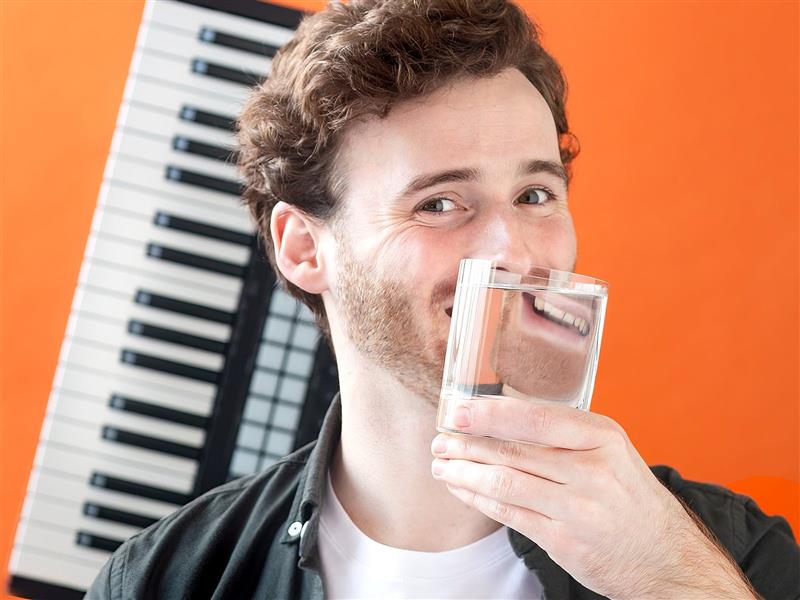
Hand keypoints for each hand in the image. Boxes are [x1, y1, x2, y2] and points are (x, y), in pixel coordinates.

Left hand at [430, 396, 756, 599]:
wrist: (668, 557)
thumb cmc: (629, 497)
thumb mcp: (610, 452)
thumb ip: (564, 434)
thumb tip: (501, 415)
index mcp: (602, 437)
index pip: (535, 418)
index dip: (489, 414)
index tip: (458, 411)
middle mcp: (591, 469)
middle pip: (513, 450)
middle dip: (466, 443)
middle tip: (439, 438)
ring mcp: (577, 508)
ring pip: (504, 482)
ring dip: (464, 472)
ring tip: (441, 464)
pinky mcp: (564, 540)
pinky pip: (508, 514)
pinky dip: (478, 500)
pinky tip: (461, 489)